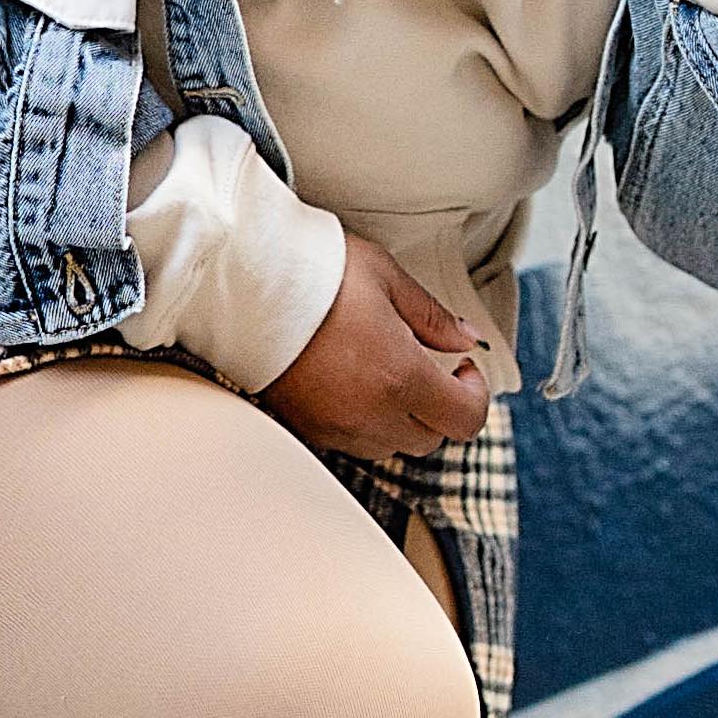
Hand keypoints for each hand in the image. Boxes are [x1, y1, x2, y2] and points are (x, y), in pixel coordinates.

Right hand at [264, 234, 495, 466]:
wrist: (242, 284)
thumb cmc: (312, 272)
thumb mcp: (386, 277)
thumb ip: (433, 316)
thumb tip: (464, 339)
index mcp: (400, 376)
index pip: (466, 419)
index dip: (475, 395)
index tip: (463, 369)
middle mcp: (370, 413)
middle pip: (429, 438)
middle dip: (438, 407)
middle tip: (429, 367)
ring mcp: (334, 426)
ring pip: (390, 445)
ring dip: (400, 418)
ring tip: (385, 373)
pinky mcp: (305, 427)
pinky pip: (350, 441)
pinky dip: (363, 421)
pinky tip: (351, 383)